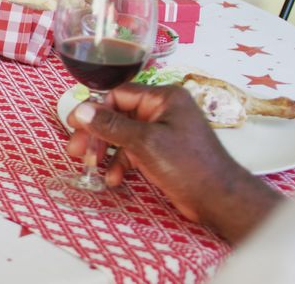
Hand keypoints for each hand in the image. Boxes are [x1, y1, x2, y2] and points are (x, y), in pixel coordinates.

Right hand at [67, 82, 282, 242]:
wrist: (219, 200)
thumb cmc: (188, 165)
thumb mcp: (144, 142)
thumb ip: (111, 125)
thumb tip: (80, 110)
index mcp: (164, 98)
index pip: (119, 95)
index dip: (95, 110)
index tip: (75, 125)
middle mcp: (163, 111)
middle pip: (118, 115)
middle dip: (97, 134)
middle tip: (76, 150)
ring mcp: (162, 132)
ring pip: (122, 135)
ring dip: (106, 151)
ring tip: (90, 166)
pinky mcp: (161, 153)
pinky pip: (133, 152)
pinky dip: (121, 164)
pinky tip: (113, 178)